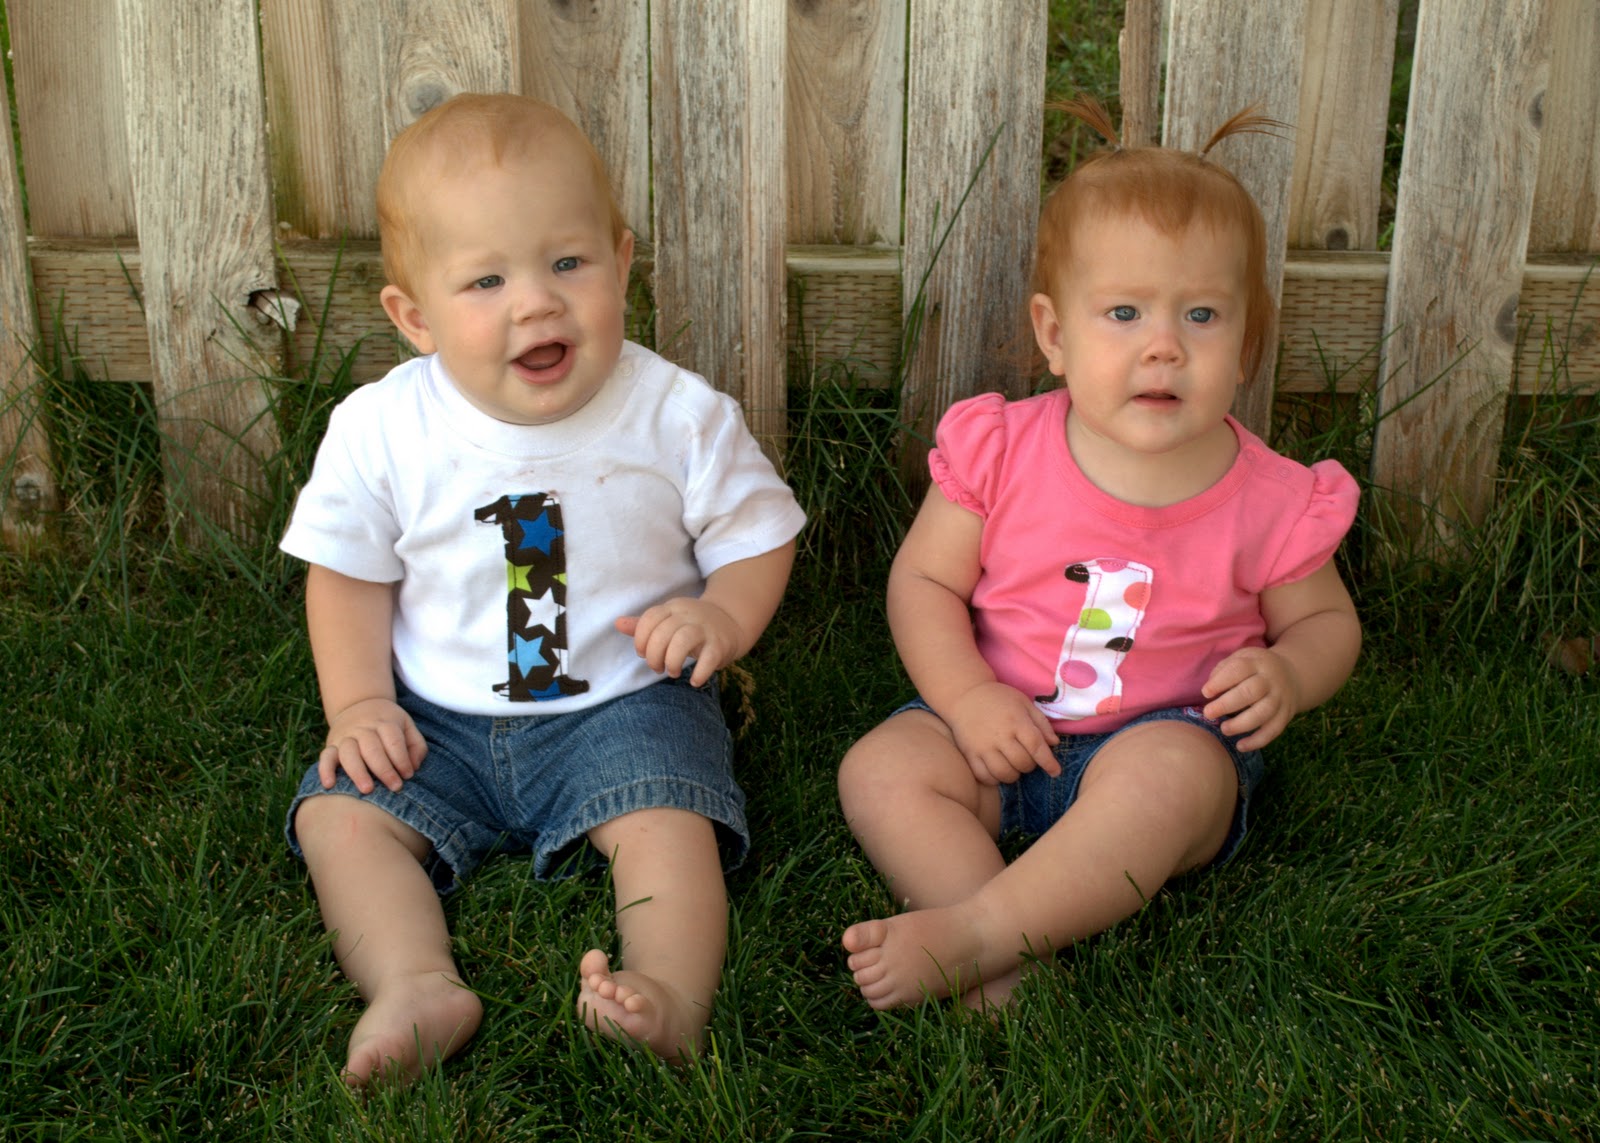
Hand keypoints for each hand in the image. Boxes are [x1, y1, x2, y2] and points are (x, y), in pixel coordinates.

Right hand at [319, 697, 427, 793]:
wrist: (360, 704)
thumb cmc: (389, 722)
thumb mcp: (407, 726)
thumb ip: (416, 746)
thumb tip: (414, 767)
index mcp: (385, 722)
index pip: (393, 741)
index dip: (401, 759)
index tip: (408, 775)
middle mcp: (363, 728)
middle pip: (372, 748)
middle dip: (384, 770)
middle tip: (395, 787)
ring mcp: (346, 736)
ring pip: (348, 752)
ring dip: (358, 772)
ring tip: (367, 790)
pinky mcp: (331, 745)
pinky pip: (325, 756)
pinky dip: (325, 770)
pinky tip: (329, 785)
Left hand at [616, 597, 745, 686]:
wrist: (732, 622)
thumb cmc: (692, 625)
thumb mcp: (669, 620)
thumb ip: (644, 625)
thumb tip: (618, 623)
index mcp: (673, 608)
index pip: (650, 619)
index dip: (640, 639)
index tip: (643, 653)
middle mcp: (688, 615)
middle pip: (663, 632)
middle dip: (654, 656)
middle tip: (658, 668)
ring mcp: (705, 629)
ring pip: (683, 640)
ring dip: (672, 661)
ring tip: (673, 672)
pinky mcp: (720, 644)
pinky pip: (709, 658)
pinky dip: (699, 673)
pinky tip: (694, 681)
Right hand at [944, 681, 1060, 785]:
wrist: (965, 695)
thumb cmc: (998, 698)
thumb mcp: (1023, 703)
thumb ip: (1041, 723)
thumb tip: (1054, 744)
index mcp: (1016, 721)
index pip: (1036, 747)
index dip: (1048, 762)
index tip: (1055, 771)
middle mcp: (1000, 736)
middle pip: (1022, 763)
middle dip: (1030, 765)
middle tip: (1026, 758)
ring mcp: (983, 746)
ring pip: (1004, 774)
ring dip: (1014, 774)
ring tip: (1013, 766)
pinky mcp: (970, 754)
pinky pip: (984, 776)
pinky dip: (994, 779)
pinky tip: (997, 770)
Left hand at [1201, 646, 1300, 750]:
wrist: (1291, 676)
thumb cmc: (1254, 669)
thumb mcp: (1241, 658)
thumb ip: (1223, 671)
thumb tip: (1209, 691)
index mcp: (1257, 663)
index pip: (1239, 669)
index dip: (1221, 681)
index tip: (1205, 693)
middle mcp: (1271, 680)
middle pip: (1251, 692)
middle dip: (1227, 704)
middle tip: (1208, 714)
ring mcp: (1281, 698)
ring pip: (1263, 712)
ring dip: (1242, 724)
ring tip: (1224, 729)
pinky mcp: (1286, 715)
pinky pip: (1274, 730)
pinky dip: (1258, 741)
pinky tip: (1240, 746)